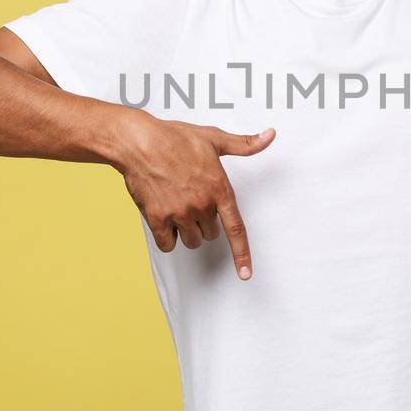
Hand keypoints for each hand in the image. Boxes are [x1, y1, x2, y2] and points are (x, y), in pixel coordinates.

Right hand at [112, 111, 275, 279]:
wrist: (139, 142)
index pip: (236, 228)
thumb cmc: (175, 138)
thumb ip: (244, 144)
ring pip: (191, 241)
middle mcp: (202, 204)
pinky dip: (166, 236)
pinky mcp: (158, 218)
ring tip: (176, 205)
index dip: (242, 254)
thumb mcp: (214, 138)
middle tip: (191, 199)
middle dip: (204, 223)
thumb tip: (271, 136)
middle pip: (211, 234)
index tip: (246, 274)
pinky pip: (167, 244)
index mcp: (219, 188)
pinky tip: (163, 215)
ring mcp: (179, 212)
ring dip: (186, 231)